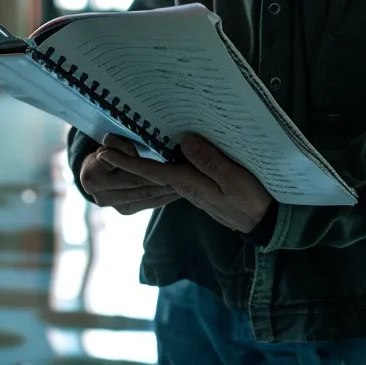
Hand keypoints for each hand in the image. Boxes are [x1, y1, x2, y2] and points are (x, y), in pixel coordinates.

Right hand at [78, 136, 180, 214]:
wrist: (96, 171)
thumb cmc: (106, 150)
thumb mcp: (109, 142)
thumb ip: (118, 143)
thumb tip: (132, 152)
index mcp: (92, 177)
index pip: (123, 168)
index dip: (145, 164)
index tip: (169, 158)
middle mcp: (101, 196)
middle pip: (138, 183)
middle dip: (163, 175)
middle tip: (186, 167)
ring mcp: (114, 206)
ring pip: (146, 195)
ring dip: (168, 186)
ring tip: (187, 176)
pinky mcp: (126, 210)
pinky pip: (151, 203)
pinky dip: (166, 195)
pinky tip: (180, 187)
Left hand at [98, 134, 273, 233]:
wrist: (264, 222)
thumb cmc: (252, 199)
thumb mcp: (234, 178)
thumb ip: (210, 161)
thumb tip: (184, 142)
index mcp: (189, 184)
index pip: (151, 171)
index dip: (127, 161)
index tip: (105, 153)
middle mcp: (185, 187)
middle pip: (149, 174)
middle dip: (124, 163)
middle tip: (102, 148)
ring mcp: (192, 189)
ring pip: (159, 175)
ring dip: (138, 164)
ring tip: (119, 152)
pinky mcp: (200, 188)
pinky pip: (174, 175)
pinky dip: (158, 166)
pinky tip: (155, 159)